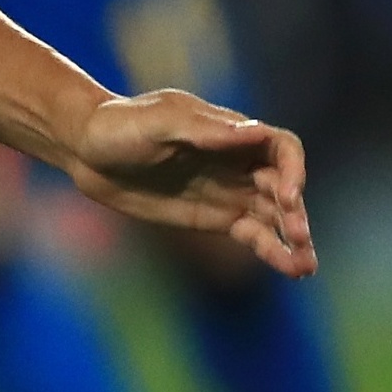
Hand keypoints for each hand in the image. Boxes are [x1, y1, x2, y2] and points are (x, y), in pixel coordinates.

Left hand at [63, 88, 315, 276]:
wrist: (86, 151)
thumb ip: (204, 130)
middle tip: (299, 235)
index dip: (294, 170)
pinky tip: (291, 269)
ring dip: (295, 239)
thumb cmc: (119, 125)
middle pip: (284, 187)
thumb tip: (254, 132)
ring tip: (305, 267)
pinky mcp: (216, 218)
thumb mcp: (157, 121)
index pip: (282, 148)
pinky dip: (273, 251)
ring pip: (275, 216)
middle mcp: (240, 162)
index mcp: (232, 132)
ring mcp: (231, 192)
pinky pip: (254, 235)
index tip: (289, 194)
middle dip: (296, 212)